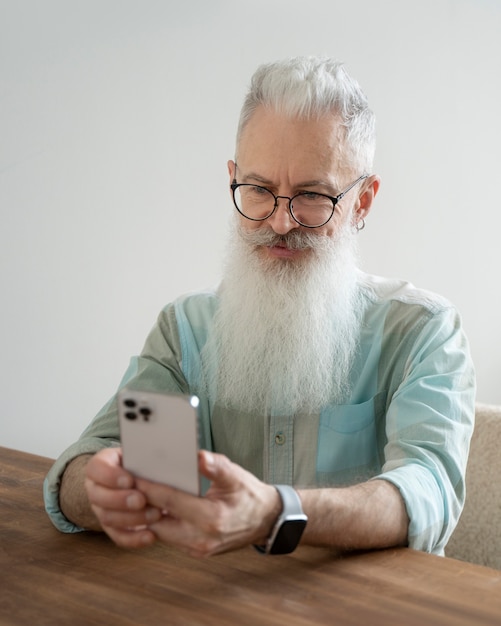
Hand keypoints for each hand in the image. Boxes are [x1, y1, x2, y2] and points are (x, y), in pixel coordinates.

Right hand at [84, 447, 162, 547]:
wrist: (139, 476)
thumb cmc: (141, 461)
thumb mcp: (141, 453)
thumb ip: (147, 455)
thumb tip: (165, 460)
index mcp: (100, 465)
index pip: (96, 469)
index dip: (110, 476)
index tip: (130, 480)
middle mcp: (95, 487)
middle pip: (98, 496)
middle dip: (121, 500)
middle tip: (142, 500)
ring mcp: (100, 509)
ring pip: (107, 518)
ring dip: (132, 518)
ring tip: (155, 515)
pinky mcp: (111, 527)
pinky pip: (118, 536)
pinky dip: (134, 539)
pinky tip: (151, 536)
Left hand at [137, 450, 280, 557]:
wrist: (266, 521)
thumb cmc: (250, 495)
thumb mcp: (236, 476)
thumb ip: (215, 466)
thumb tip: (198, 456)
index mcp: (210, 517)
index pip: (169, 500)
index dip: (148, 487)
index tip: (132, 474)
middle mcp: (201, 538)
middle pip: (157, 521)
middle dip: (141, 504)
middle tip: (128, 485)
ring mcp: (197, 548)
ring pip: (160, 532)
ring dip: (149, 515)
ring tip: (138, 495)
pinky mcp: (196, 551)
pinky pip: (170, 538)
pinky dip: (160, 523)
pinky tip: (155, 507)